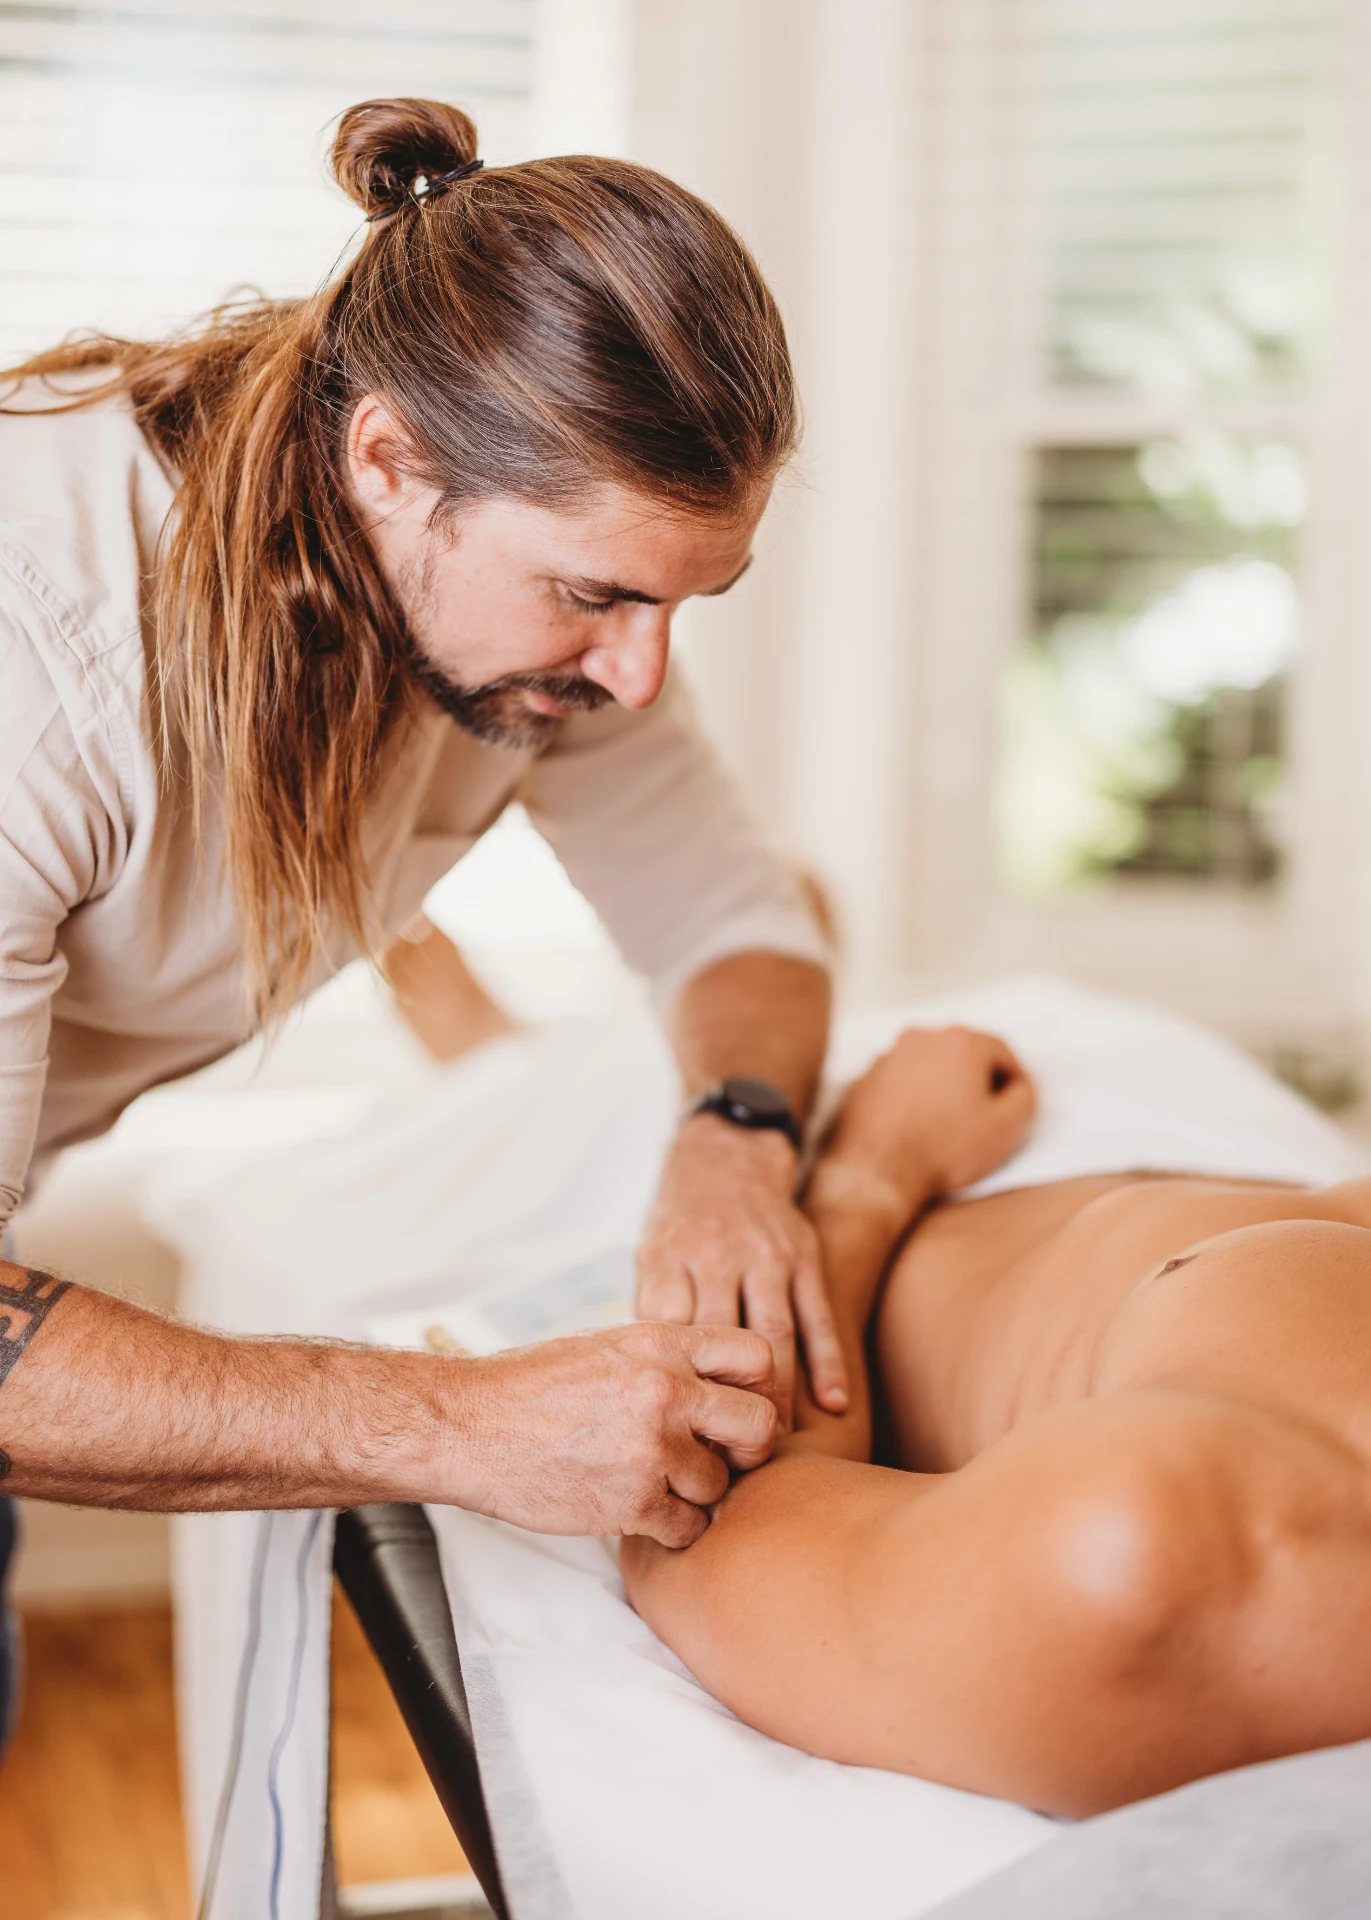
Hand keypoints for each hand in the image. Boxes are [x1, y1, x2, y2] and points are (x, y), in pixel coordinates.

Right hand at [441, 1321, 778, 1547]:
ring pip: (722, 1484)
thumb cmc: (530, 1385)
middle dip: (747, 1447)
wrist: (467, 1426)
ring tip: (656, 1481)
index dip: (758, 1386)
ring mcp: (651, 1449)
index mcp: (661, 1342)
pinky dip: (671, 1527)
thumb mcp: (607, 1346)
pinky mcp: (632, 1503)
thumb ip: (667, 1359)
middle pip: (760, 1425)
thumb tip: (719, 1383)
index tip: (736, 1407)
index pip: (758, 1355)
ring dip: (698, 1491)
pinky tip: (640, 1509)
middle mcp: (666, 1391)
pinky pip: (688, 1526)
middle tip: (721, 1456)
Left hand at [635, 1116, 847, 1428]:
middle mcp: (716, 1256)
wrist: (728, 1151)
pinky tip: (833, 1406)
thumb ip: (655, 1313)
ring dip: (774, 1396)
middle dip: (721, 1403)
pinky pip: (818, 1316)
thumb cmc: (681, 1219)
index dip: (672, 1387)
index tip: (672, 1436)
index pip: (667, 1333)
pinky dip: (828, 1363)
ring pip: (771, 1336)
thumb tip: (643, 1387)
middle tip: (722, 1462)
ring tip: (772, 1446)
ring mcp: (765, 1256)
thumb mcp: (651, 1253)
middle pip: (718, 1343)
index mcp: (668, 1258)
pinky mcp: (805, 1256)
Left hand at [818, 1027, 1035, 1215]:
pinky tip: (920, 1126)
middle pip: (964, 1054)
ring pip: (931, 1066)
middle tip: (988, 1114)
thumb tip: (1018, 1088)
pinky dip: (915, 1096)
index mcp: (959, 1041)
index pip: (1001, 1052)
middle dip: (979, 1081)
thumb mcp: (1005, 1128)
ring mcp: (888, 1056)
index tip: (1017, 1103)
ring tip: (951, 1124)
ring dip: (945, 1088)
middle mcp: (921, 1038)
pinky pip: (902, 1082)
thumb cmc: (943, 1149)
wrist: (878, 1172)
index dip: (1015, 1080)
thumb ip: (1024, 1099)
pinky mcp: (865, 1078)